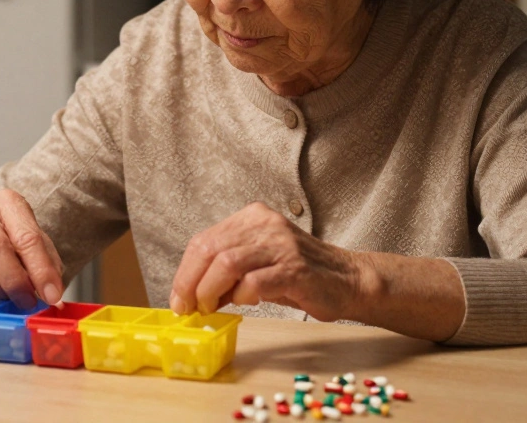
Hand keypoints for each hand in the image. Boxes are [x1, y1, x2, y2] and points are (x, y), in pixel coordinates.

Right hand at [0, 189, 64, 309]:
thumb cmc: (12, 241)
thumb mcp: (36, 246)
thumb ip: (47, 267)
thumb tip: (53, 296)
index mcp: (9, 203)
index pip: (27, 236)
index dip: (40, 270)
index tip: (51, 295)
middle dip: (14, 282)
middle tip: (26, 302)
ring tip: (6, 298)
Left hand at [169, 202, 367, 321]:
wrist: (348, 279)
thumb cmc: (299, 274)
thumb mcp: (257, 263)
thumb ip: (226, 271)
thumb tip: (191, 295)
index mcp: (252, 218)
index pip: (204, 240)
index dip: (185, 272)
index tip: (178, 298)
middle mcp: (265, 224)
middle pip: (211, 249)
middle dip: (191, 283)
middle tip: (188, 308)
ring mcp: (281, 245)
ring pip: (227, 263)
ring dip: (211, 291)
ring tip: (211, 308)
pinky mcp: (296, 269)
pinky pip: (254, 282)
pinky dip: (242, 296)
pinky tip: (246, 302)